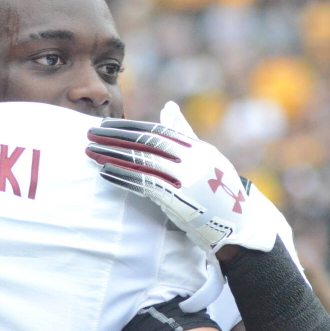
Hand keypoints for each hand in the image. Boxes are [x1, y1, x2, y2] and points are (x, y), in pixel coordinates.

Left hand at [86, 107, 277, 255]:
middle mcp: (192, 160)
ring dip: (113, 157)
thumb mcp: (207, 156)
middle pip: (146, 143)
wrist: (239, 224)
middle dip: (115, 138)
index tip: (106, 124)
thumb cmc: (219, 188)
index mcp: (197, 148)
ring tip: (91, 152)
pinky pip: (145, 185)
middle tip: (90, 134)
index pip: (157, 131)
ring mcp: (186, 180)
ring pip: (142, 163)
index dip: (129, 127)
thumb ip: (183, 132)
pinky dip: (123, 177)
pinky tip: (106, 172)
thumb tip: (167, 106)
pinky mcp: (178, 201)